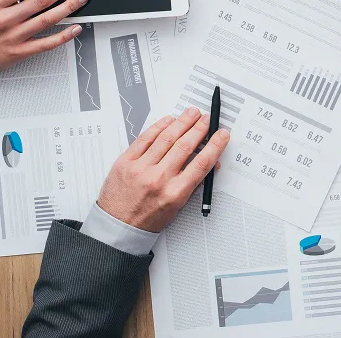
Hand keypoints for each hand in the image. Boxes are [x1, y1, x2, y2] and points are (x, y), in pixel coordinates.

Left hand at [97, 107, 229, 232]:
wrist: (118, 226)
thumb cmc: (148, 218)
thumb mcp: (177, 207)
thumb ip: (193, 183)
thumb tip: (210, 162)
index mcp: (174, 194)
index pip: (201, 164)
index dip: (214, 146)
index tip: (222, 135)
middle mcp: (158, 179)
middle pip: (185, 146)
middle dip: (199, 129)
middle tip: (207, 119)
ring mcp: (141, 168)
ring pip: (166, 138)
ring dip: (182, 122)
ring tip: (192, 113)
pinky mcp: (126, 161)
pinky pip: (145, 138)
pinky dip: (159, 126)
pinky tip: (169, 120)